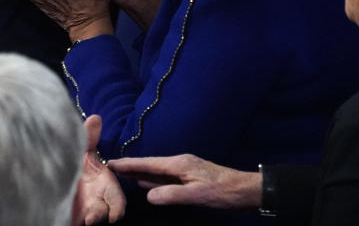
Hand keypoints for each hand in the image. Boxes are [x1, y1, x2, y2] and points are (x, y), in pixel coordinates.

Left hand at [72, 115, 125, 224]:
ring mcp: (85, 211)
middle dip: (100, 215)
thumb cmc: (73, 165)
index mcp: (103, 185)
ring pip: (93, 218)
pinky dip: (73, 221)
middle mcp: (97, 201)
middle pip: (104, 212)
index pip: (116, 199)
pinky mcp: (71, 217)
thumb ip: (88, 138)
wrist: (51, 177)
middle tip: (91, 219)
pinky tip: (69, 220)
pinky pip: (74, 221)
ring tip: (85, 221)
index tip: (115, 215)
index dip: (117, 206)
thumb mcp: (79, 152)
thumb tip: (95, 118)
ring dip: (90, 220)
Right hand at [107, 154, 260, 209]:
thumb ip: (171, 194)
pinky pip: (165, 177)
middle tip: (110, 168)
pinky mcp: (190, 178)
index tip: (110, 162)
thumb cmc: (223, 192)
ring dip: (140, 173)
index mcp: (179, 164)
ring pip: (157, 171)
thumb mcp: (197, 195)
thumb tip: (147, 195)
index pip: (147, 163)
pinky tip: (146, 184)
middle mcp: (179, 163)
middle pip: (149, 165)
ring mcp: (185, 170)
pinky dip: (152, 180)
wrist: (248, 191)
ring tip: (123, 174)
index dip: (128, 164)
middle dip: (130, 166)